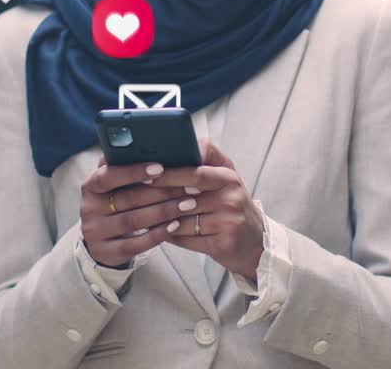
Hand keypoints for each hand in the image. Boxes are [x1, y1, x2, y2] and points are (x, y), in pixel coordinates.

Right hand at [79, 156, 198, 268]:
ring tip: (188, 204)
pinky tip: (175, 225)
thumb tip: (147, 145)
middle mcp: (88, 208)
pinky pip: (135, 245)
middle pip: (127, 199)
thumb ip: (125, 164)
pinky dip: (157, 234)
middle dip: (161, 192)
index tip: (161, 167)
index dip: (134, 171)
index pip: (109, 175)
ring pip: (133, 221)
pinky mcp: (105, 252)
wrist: (102, 239)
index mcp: (91, 185)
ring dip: (164, 212)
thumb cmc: (117, 200)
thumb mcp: (116, 182)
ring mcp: (94, 232)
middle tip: (188, 186)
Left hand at [153, 139, 265, 282]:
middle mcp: (231, 198)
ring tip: (142, 216)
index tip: (147, 174)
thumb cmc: (232, 205)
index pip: (195, 172)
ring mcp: (229, 222)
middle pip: (185, 198)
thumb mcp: (226, 177)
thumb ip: (206, 158)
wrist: (257, 243)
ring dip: (160, 220)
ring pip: (182, 221)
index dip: (169, 174)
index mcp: (228, 178)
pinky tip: (161, 232)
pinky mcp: (223, 244)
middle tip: (133, 197)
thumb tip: (181, 147)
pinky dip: (171, 236)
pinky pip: (187, 240)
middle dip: (157, 198)